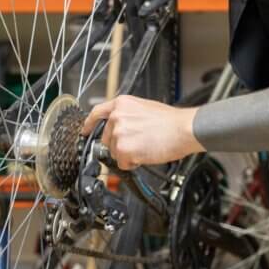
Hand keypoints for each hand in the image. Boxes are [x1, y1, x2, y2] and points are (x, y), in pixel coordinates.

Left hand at [82, 95, 203, 169]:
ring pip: (114, 152)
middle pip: (107, 138)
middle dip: (118, 145)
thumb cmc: (171, 121)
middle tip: (138, 144)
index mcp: (122, 104)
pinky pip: (122, 163)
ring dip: (127, 155)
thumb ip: (128, 116)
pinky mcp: (122, 149)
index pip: (97, 113)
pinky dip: (132, 163)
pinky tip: (145, 154)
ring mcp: (118, 133)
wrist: (184, 129)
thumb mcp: (145, 108)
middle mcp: (117, 117)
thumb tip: (120, 128)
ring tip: (145, 147)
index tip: (85, 131)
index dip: (89, 124)